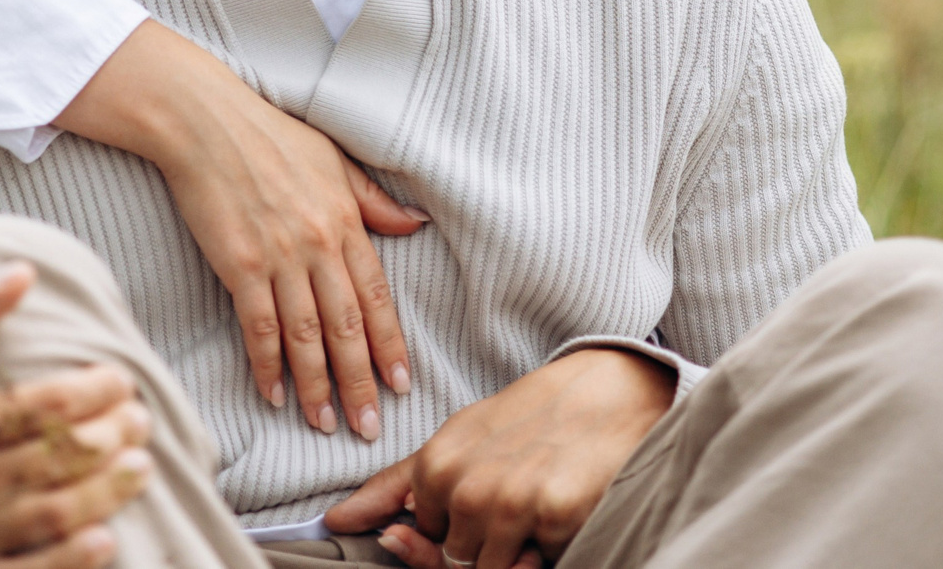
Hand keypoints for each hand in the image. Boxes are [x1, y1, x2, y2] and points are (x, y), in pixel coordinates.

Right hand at [0, 263, 154, 568]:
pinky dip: (75, 561)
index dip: (98, 390)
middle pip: (63, 458)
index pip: (46, 405)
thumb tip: (25, 271)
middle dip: (115, 436)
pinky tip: (105, 538)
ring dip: (111, 490)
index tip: (120, 379)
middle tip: (141, 419)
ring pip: (59, 516)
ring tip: (141, 465)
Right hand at [56, 21, 426, 438]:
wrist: (207, 122)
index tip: (401, 383)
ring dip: (317, 386)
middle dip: (360, 382)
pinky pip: (258, 327)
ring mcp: (279, 258)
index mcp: (346, 221)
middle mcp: (318, 245)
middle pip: (346, 327)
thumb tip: (416, 224)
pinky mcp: (239, 265)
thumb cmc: (271, 135)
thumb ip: (373, 200)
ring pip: (305, 336)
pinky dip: (267, 365)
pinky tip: (275, 394)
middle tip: (369, 427)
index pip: (376, 296)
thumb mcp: (334, 160)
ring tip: (325, 425)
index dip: (390, 344)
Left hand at [323, 348, 676, 568]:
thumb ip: (395, 484)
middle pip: (457, 563)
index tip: (469, 513)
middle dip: (483, 545)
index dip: (443, 536)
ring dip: (518, 551)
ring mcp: (510, 504)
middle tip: (512, 500)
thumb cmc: (529, 416)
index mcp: (436, 465)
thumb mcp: (456, 439)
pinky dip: (552, 546)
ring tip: (535, 502)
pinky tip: (560, 505)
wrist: (607, 390)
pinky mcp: (555, 517)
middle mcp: (466, 486)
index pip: (416, 541)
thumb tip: (335, 520)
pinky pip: (541, 564)